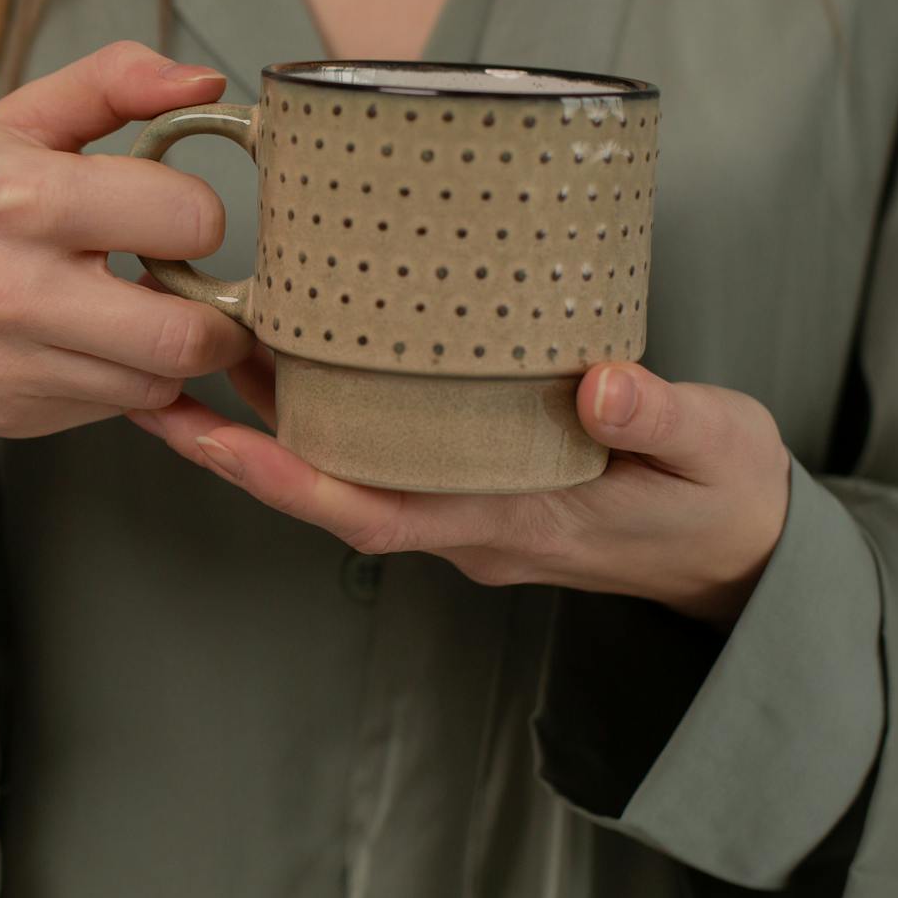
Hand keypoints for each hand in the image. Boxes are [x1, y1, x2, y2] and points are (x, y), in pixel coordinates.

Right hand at [0, 40, 255, 442]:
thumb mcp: (17, 118)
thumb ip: (115, 80)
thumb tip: (206, 84)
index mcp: (24, 197)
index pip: (187, 220)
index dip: (200, 216)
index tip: (177, 215)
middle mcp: (11, 288)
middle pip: (184, 336)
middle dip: (217, 315)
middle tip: (199, 289)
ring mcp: (7, 363)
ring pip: (156, 383)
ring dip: (170, 353)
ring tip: (143, 311)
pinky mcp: (8, 414)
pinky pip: (112, 411)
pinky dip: (123, 381)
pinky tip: (94, 342)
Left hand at [125, 337, 792, 628]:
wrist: (741, 552)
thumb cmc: (724, 501)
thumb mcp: (719, 456)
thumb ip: (665, 421)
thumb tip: (607, 388)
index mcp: (510, 523)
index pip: (375, 513)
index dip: (290, 480)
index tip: (218, 439)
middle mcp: (465, 519)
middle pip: (327, 487)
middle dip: (237, 445)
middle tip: (156, 380)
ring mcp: (462, 500)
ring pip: (342, 464)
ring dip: (265, 418)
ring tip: (191, 345)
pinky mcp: (469, 473)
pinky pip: (375, 446)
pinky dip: (321, 405)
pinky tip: (291, 348)